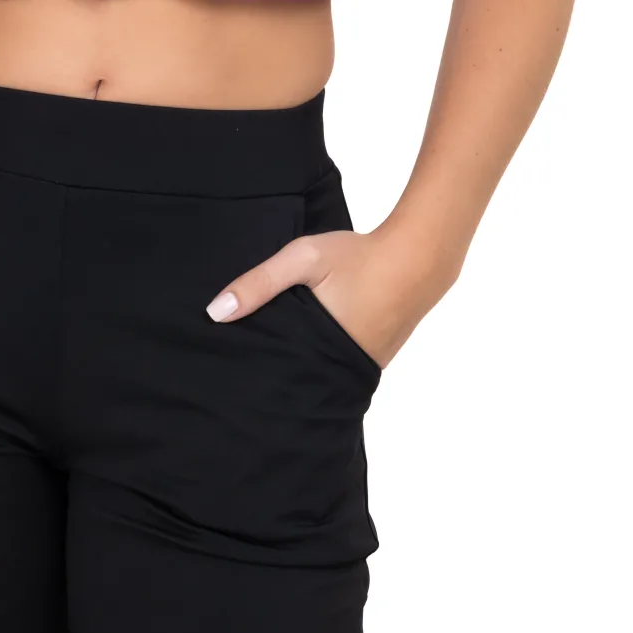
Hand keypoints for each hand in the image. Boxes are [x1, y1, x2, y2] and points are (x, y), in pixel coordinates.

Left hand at [204, 227, 446, 368]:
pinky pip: (338, 364)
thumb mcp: (303, 258)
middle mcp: (344, 368)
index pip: (276, 373)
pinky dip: (321, 355)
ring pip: (318, 372)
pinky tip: (306, 342)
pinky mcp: (374, 358)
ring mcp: (363, 367)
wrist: (417, 257)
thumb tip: (215, 313)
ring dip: (298, 363)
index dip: (253, 371)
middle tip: (241, 365)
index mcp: (322, 349)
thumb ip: (260, 282)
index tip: (227, 369)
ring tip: (269, 355)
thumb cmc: (357, 256)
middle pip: (296, 377)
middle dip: (273, 371)